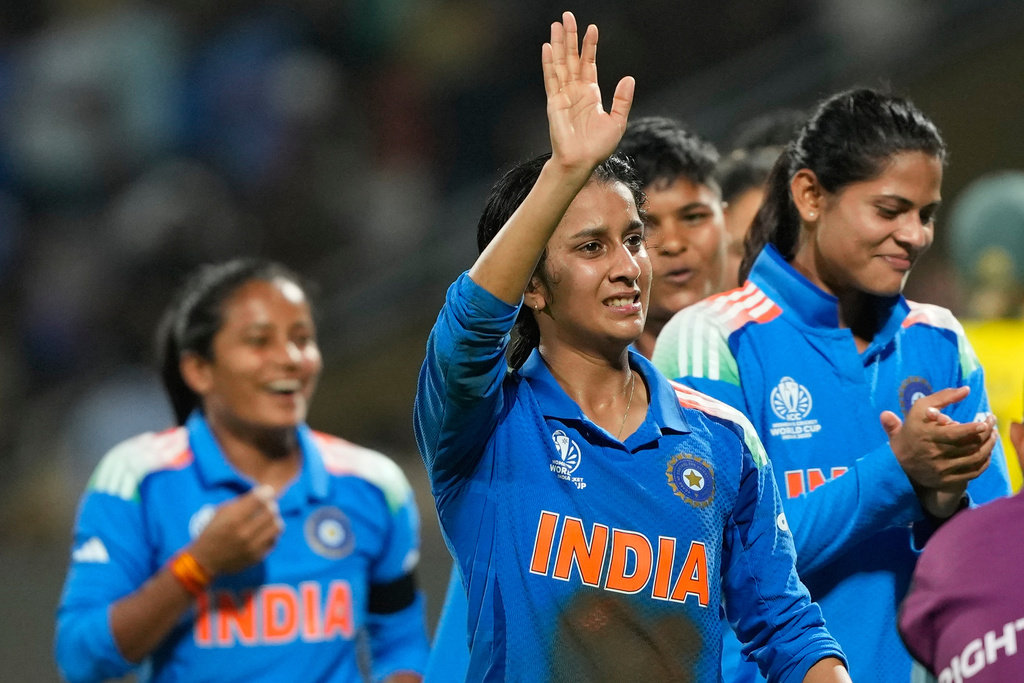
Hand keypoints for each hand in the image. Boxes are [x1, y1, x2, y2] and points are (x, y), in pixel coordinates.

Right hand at [188, 485, 283, 575]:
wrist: (205, 561)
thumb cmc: (212, 532)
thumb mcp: (220, 513)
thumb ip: (241, 503)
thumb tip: (263, 493)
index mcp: (233, 519)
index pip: (259, 500)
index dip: (266, 492)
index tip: (266, 492)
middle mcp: (244, 533)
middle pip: (271, 512)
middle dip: (270, 505)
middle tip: (267, 506)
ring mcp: (252, 547)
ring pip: (277, 526)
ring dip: (274, 520)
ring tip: (268, 520)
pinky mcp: (256, 557)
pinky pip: (274, 541)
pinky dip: (271, 534)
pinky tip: (264, 533)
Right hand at [543, 12, 633, 174]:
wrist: (581, 162)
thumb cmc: (598, 147)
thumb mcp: (617, 121)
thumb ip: (622, 100)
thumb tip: (629, 78)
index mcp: (590, 93)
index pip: (588, 63)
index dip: (589, 46)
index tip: (592, 28)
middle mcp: (575, 91)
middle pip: (571, 58)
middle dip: (570, 37)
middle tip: (567, 16)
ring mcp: (563, 95)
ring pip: (560, 64)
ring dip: (558, 44)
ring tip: (556, 24)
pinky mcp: (554, 103)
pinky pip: (551, 79)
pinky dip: (548, 63)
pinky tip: (547, 48)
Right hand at [880, 386, 995, 503]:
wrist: (896, 463)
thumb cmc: (911, 430)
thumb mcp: (918, 410)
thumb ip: (941, 397)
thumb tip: (966, 389)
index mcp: (925, 434)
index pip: (953, 434)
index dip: (971, 429)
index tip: (984, 423)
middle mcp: (934, 452)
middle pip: (968, 445)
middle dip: (986, 434)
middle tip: (992, 423)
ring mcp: (941, 468)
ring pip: (974, 458)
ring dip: (989, 447)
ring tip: (994, 435)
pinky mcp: (947, 480)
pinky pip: (973, 472)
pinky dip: (984, 462)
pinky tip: (987, 453)